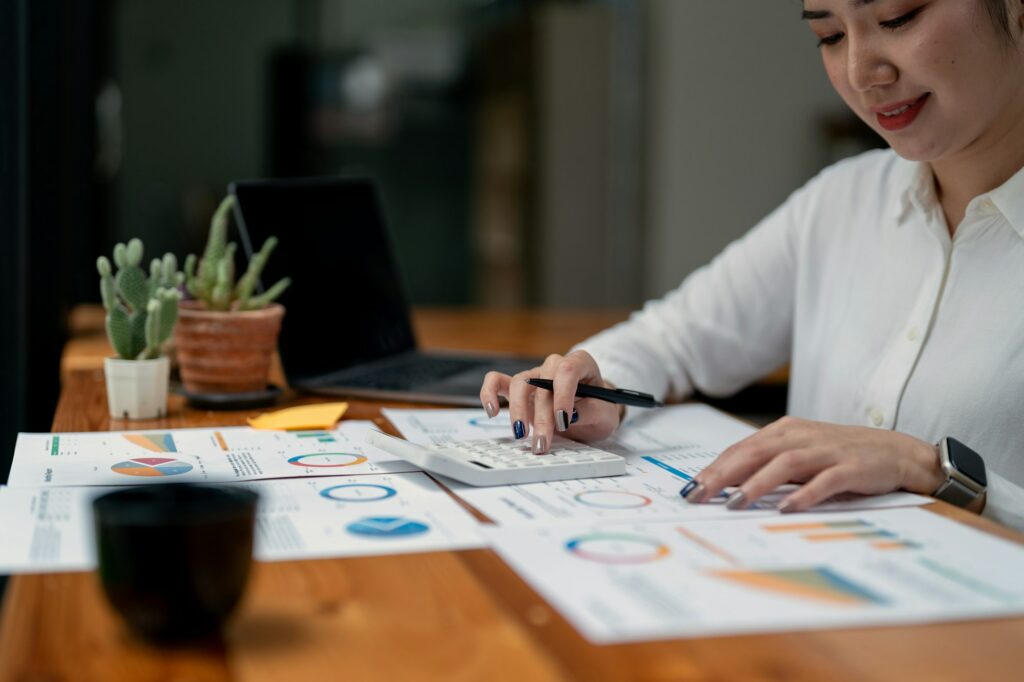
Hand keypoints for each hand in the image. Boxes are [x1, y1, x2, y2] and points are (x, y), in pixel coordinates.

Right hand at [479, 351, 621, 453]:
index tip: (563, 421)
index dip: (563, 395)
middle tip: (542, 443)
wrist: (593, 412)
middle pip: (541, 381)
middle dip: (540, 415)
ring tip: (521, 436)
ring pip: (519, 383)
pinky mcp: (519, 388)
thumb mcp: (605, 415)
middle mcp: (555, 365)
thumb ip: (591, 412)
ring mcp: (535, 375)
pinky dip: (490, 393)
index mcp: (580, 363)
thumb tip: (572, 414)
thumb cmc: (599, 409)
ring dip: (517, 411)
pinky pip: (497, 381)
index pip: (567, 370)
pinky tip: (493, 411)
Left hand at [682, 416, 944, 511]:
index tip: (690, 488)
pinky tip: (785, 508)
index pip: (741, 449)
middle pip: (754, 452)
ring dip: (756, 484)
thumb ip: (769, 465)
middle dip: (723, 475)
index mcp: (785, 432)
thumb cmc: (843, 455)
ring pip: (784, 464)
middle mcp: (802, 437)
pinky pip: (824, 482)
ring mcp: (827, 451)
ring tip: (734, 503)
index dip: (714, 468)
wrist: (898, 452)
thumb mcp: (801, 455)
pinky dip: (803, 494)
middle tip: (698, 495)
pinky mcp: (852, 468)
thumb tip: (729, 486)